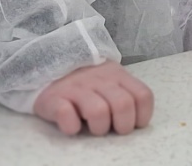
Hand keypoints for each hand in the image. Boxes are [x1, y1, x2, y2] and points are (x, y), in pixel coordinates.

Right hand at [32, 62, 154, 136]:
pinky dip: (71, 126)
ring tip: (92, 127)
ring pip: (98, 112)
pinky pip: (66, 115)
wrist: (48, 63)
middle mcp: (99, 80)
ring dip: (98, 127)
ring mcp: (76, 88)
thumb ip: (124, 91)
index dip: (142, 115)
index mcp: (117, 75)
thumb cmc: (85, 79)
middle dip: (122, 125)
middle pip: (123, 105)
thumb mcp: (110, 77)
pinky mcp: (54, 98)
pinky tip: (72, 125)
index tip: (134, 124)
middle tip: (112, 129)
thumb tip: (137, 119)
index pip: (142, 95)